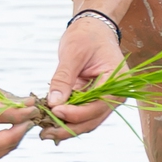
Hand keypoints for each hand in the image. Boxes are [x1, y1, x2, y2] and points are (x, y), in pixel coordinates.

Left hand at [42, 16, 125, 142]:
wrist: (92, 28)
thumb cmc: (86, 36)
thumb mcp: (72, 53)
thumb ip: (64, 78)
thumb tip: (54, 104)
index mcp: (117, 81)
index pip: (99, 105)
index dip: (77, 113)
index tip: (55, 112)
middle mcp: (114, 95)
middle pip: (93, 119)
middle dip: (69, 128)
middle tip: (45, 133)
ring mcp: (104, 99)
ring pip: (86, 121)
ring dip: (66, 128)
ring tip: (44, 132)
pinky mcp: (92, 100)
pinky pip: (80, 114)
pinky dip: (66, 119)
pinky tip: (48, 123)